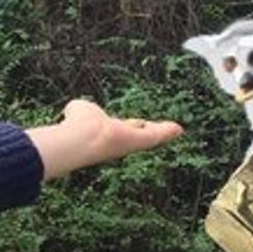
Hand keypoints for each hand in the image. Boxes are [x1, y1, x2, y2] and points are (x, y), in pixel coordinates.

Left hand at [27, 99, 182, 180]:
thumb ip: (79, 110)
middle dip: (148, 131)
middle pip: (138, 135)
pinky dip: (168, 132)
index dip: (125, 128)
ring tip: (176, 130)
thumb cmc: (76, 126)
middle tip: (160, 129)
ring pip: (150, 136)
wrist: (84, 137)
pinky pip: (159, 135)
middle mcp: (120, 140)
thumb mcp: (79, 111)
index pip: (119, 130)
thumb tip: (73, 110)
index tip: (132, 127)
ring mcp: (132, 141)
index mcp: (106, 133)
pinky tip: (179, 129)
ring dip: (163, 133)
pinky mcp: (143, 139)